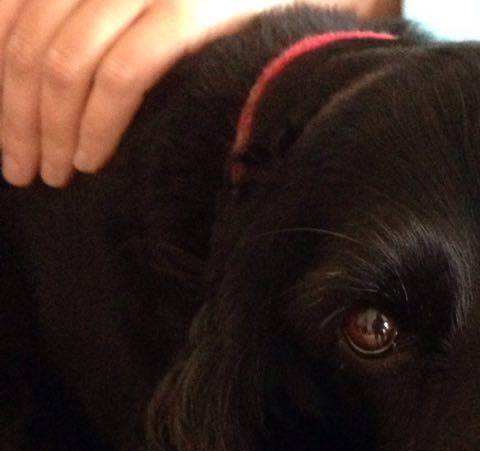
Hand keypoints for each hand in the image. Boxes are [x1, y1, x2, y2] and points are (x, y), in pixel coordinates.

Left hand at [0, 0, 399, 187]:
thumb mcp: (153, 15)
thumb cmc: (227, 12)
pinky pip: (124, 73)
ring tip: (53, 175)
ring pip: (65, 63)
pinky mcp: (190, 9)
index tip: (4, 136)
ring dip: (49, 130)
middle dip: (15, 117)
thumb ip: (95, 28)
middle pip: (31, 47)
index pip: (10, 17)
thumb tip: (32, 85)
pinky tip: (91, 160)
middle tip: (20, 171)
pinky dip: (97, 122)